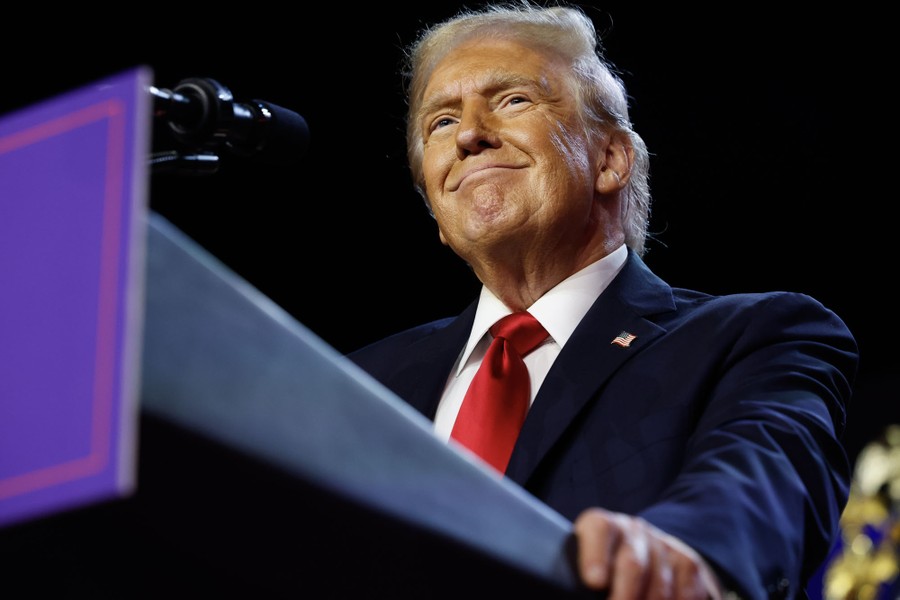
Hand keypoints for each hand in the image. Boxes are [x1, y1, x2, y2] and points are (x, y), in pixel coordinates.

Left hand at [573, 507, 722, 599]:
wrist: (648, 553)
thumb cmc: (606, 568)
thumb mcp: (590, 566)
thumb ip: (589, 576)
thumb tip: (587, 588)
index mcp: (603, 527)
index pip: (599, 529)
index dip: (595, 556)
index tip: (593, 582)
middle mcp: (634, 531)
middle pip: (632, 562)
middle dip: (625, 595)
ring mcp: (663, 546)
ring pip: (660, 584)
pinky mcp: (688, 564)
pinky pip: (686, 593)